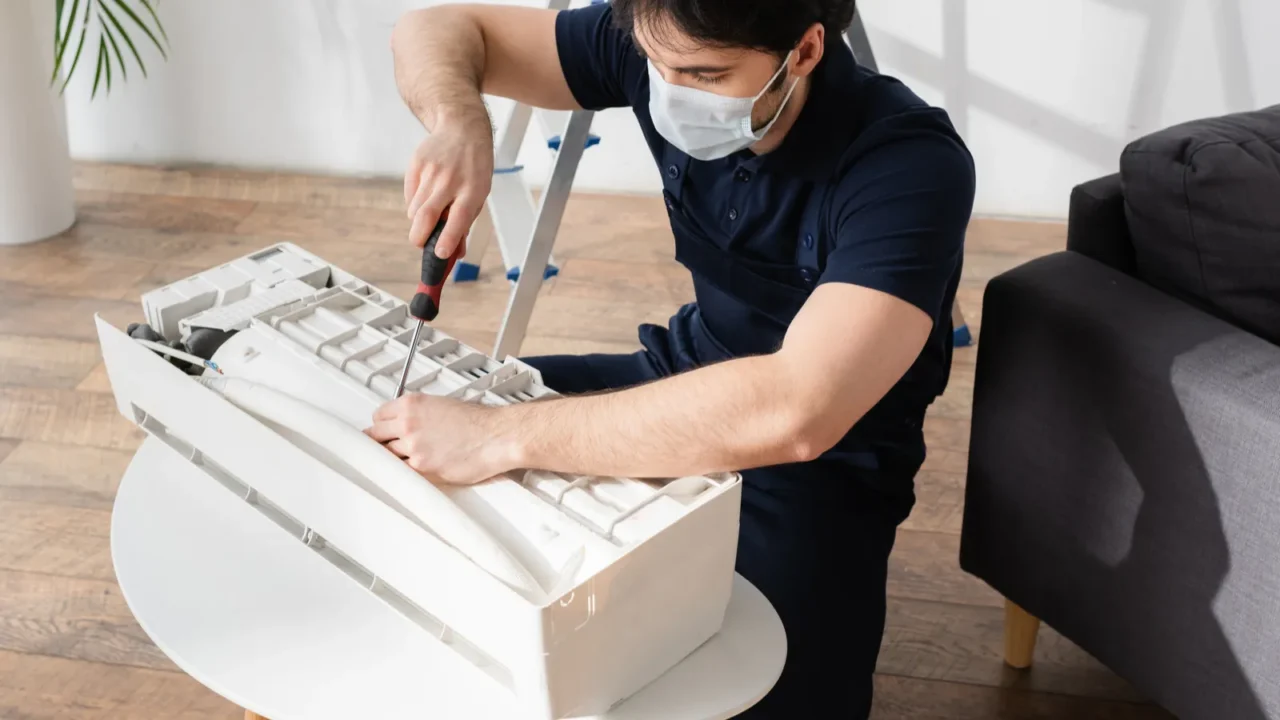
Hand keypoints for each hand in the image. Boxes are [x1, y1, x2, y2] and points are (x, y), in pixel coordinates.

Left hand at [365, 393, 518, 485]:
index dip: (382, 425)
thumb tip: (408, 424)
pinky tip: (412, 470)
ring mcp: (413, 448)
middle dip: (381, 442)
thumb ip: (419, 414)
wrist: (496, 437)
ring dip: (395, 458)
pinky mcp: (422, 468)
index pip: (379, 416)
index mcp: (412, 404)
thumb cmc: (479, 422)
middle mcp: (408, 424)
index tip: (384, 431)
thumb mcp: (443, 405)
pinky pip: (403, 472)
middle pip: (375, 436)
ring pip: (387, 456)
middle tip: (388, 447)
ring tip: (406, 459)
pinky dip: (406, 472)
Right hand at [404, 105, 493, 257]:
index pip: (458, 219)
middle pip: (426, 216)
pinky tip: (427, 191)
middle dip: (419, 237)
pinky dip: (415, 202)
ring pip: (415, 210)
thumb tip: (453, 254)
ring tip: (432, 210)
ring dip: (419, 220)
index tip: (440, 254)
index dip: (447, 239)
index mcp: (473, 190)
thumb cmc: (474, 168)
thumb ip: (465, 224)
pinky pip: (410, 195)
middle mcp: (451, 180)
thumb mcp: (479, 194)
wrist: (462, 129)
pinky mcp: (417, 164)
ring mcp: (432, 171)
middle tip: (421, 243)